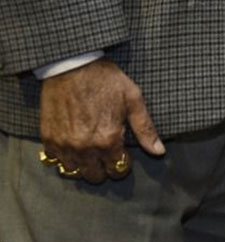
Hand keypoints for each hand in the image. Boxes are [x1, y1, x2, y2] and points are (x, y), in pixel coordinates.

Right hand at [39, 60, 163, 183]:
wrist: (73, 66)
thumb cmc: (106, 80)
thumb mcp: (133, 100)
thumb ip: (145, 129)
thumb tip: (159, 151)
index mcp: (108, 140)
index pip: (118, 169)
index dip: (122, 164)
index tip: (122, 155)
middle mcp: (85, 148)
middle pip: (95, 176)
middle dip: (104, 168)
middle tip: (106, 153)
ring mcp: (64, 145)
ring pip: (74, 171)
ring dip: (83, 164)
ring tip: (90, 150)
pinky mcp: (48, 139)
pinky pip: (55, 160)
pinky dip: (64, 156)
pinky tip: (73, 144)